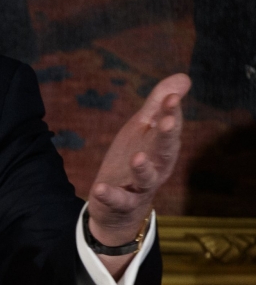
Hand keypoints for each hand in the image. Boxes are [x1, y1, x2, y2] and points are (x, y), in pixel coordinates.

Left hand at [88, 73, 190, 252]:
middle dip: (167, 136)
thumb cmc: (135, 159)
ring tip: (138, 157)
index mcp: (161, 146)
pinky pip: (117, 199)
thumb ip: (158, 105)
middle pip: (165, 151)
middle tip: (167, 121)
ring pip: (147, 178)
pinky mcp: (121, 202)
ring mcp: (139, 186)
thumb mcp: (142, 129)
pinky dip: (110, 194)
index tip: (171, 97)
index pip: (168, 127)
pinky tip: (100, 188)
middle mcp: (157, 166)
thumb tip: (184, 77)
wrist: (119, 207)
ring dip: (143, 168)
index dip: (171, 112)